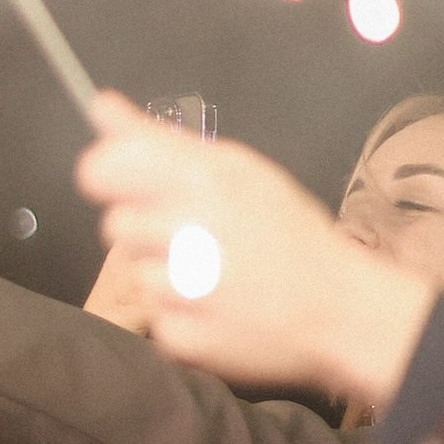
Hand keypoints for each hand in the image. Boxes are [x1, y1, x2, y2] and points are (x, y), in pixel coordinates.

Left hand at [75, 95, 431, 408]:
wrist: (342, 311)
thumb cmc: (289, 233)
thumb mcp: (237, 170)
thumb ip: (160, 139)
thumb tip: (100, 106)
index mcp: (203, 179)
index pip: (103, 169)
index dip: (108, 177)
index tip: (129, 185)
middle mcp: (189, 231)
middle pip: (116, 225)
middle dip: (148, 230)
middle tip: (195, 238)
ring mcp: (184, 290)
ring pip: (136, 274)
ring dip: (165, 275)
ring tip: (214, 276)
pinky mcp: (182, 338)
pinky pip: (156, 318)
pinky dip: (180, 316)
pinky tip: (218, 309)